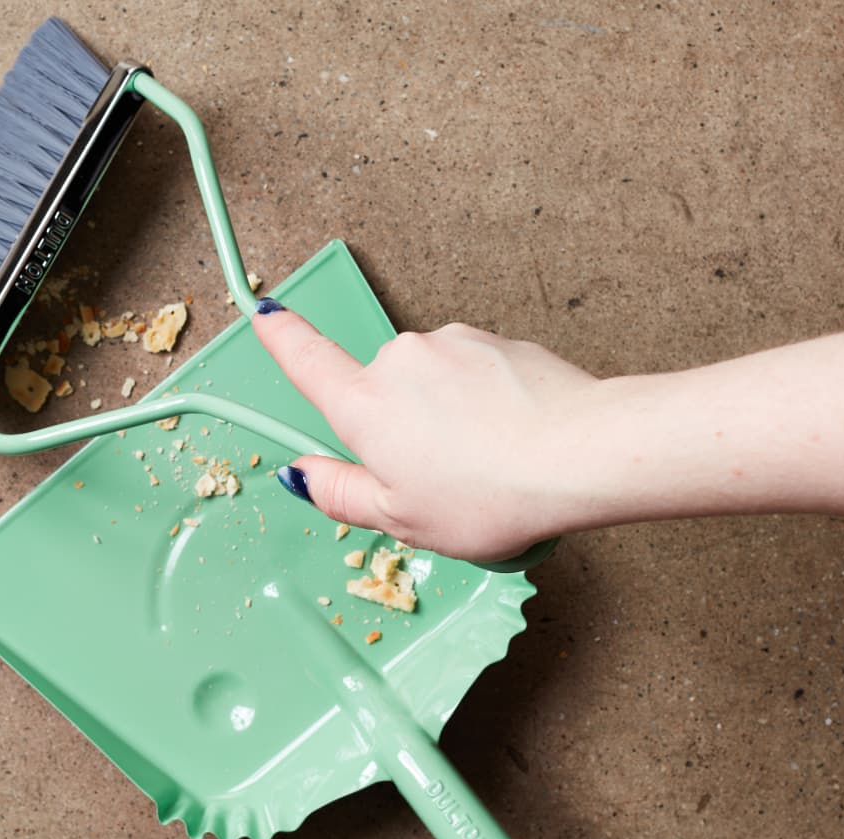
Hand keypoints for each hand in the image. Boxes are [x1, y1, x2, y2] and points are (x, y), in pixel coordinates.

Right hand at [251, 303, 600, 561]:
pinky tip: (512, 440)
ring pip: (432, 386)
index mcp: (365, 406)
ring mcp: (452, 344)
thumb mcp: (399, 520)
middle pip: (380, 392)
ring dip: (447, 418)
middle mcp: (400, 360)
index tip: (263, 313)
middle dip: (400, 429)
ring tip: (485, 466)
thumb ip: (340, 494)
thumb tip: (300, 475)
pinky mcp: (497, 341)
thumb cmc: (490, 494)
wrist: (581, 452)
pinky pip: (475, 377)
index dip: (279, 336)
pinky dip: (485, 406)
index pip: (306, 360)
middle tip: (438, 481)